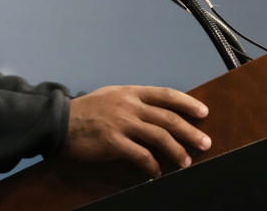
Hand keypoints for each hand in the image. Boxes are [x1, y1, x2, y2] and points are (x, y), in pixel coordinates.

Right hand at [61, 85, 210, 176]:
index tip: (203, 112)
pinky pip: (140, 155)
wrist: (60, 122)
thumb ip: (134, 100)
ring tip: (186, 162)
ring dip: (176, 150)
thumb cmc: (87, 109)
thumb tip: (155, 109)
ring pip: (159, 136)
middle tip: (205, 142)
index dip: (187, 103)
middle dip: (189, 131)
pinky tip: (157, 173)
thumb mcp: (112, 95)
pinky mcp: (114, 142)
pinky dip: (152, 166)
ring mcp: (122, 123)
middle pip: (168, 118)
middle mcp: (130, 105)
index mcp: (131, 92)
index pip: (166, 95)